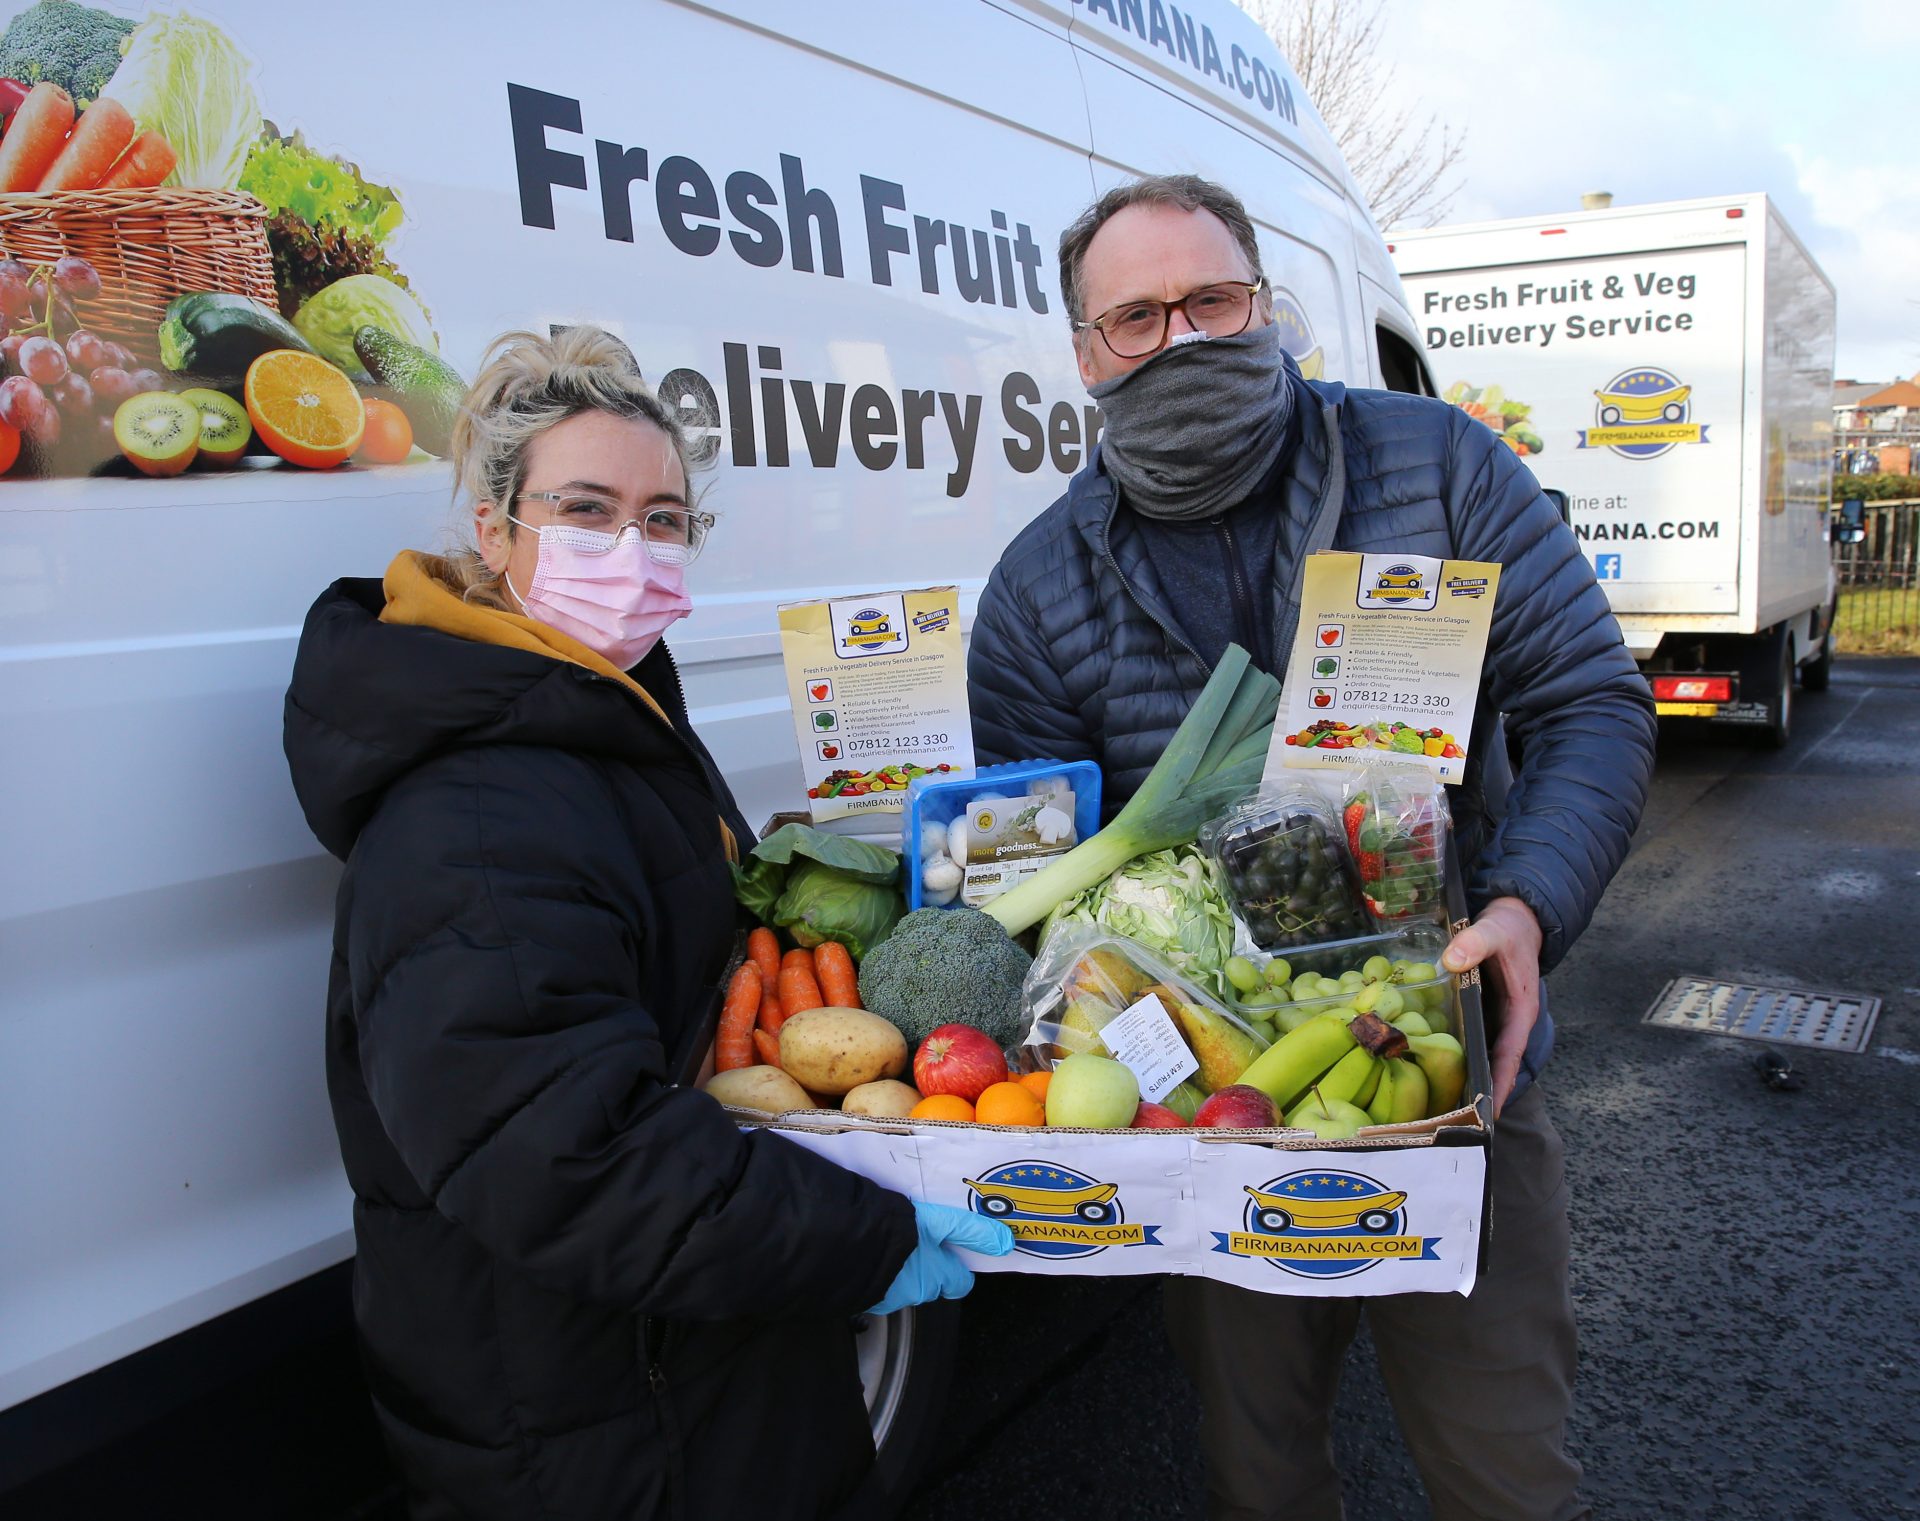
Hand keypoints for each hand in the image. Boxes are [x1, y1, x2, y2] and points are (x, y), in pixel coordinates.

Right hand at [867, 1201, 1014, 1316]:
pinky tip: (866, 1251)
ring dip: (898, 1269)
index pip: (960, 1283)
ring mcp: (887, 1296)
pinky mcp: (861, 1295)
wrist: (842, 1240)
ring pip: (903, 1284)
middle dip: (925, 1266)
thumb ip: (971, 1232)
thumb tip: (1007, 1243)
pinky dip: (874, 1272)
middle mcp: (916, 1292)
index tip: (947, 1249)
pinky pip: (876, 1284)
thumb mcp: (937, 1221)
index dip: (956, 1267)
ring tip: (886, 1241)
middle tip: (914, 1238)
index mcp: (937, 1275)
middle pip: (931, 1283)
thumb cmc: (892, 1228)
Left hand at [1440, 896, 1541, 1118]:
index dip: (1498, 1085)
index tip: (1487, 1114)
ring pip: (1479, 1054)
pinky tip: (1427, 1065)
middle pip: (1494, 1064)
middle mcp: (1509, 1022)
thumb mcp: (1494, 930)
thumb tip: (1451, 961)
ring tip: (1438, 1105)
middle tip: (1453, 1121)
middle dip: (1477, 1092)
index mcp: (1520, 1012)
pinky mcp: (1479, 1011)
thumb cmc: (1509, 927)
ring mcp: (1493, 1019)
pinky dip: (1453, 1052)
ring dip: (1463, 1076)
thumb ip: (1475, 943)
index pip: (1509, 1057)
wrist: (1514, 916)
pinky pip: (1466, 1037)